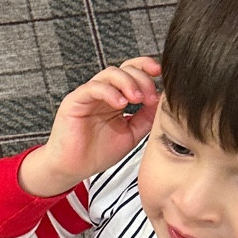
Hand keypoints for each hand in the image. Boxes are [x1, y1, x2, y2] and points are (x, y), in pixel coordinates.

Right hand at [18, 58, 160, 198]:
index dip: (147, 68)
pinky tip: (120, 104)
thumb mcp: (132, 134)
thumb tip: (163, 99)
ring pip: (110, 73)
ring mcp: (89, 95)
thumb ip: (147, 117)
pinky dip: (109, 92)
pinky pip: (93, 88)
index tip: (161, 75)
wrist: (73, 169)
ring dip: (128, 82)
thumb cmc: (98, 153)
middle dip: (142, 79)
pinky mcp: (75, 101)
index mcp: (116, 97)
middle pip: (125, 69)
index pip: (133, 72)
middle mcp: (103, 93)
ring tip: (137, 99)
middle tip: (150, 97)